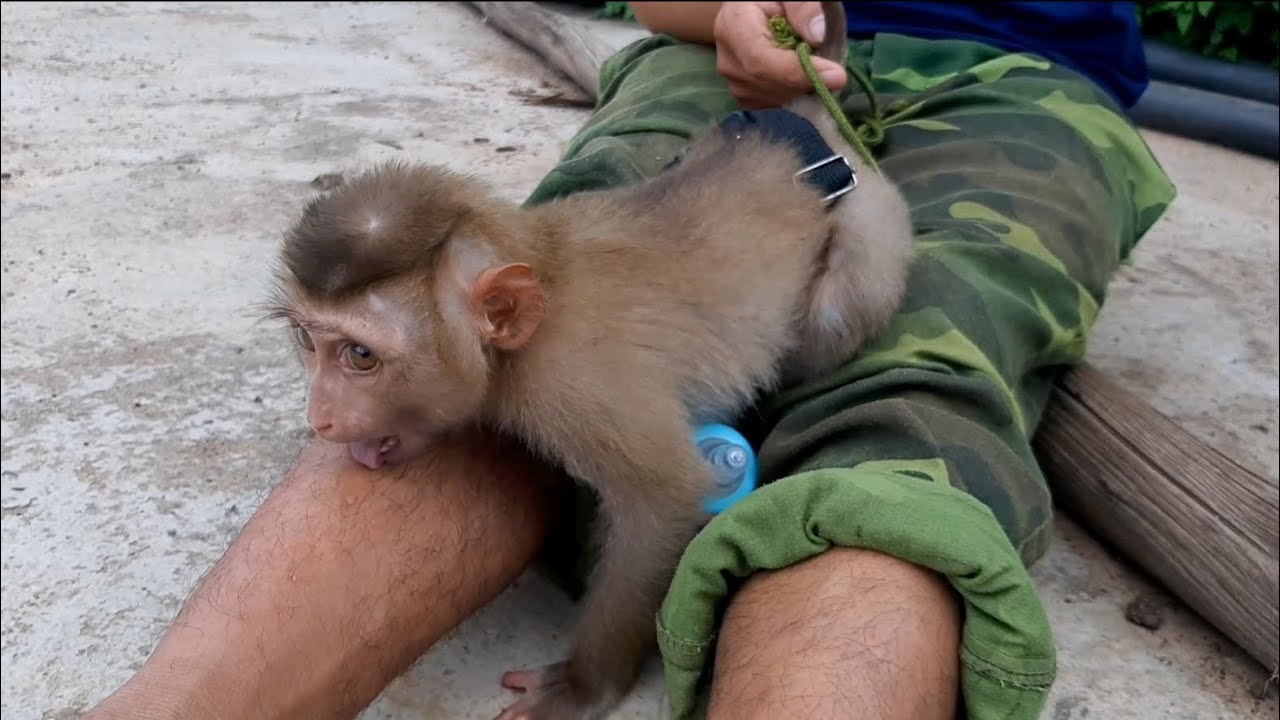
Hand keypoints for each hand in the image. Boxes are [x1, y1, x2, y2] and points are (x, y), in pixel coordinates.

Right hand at [713, 2, 847, 108]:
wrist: (757, 12)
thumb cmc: (775, 1)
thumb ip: (804, 8)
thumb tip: (818, 35)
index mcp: (733, 25)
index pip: (760, 61)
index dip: (798, 73)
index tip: (836, 75)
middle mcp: (728, 59)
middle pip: (769, 85)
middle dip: (808, 83)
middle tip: (835, 72)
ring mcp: (733, 82)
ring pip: (775, 100)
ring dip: (805, 91)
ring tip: (817, 70)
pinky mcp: (744, 97)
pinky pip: (775, 107)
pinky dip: (797, 98)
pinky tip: (805, 80)